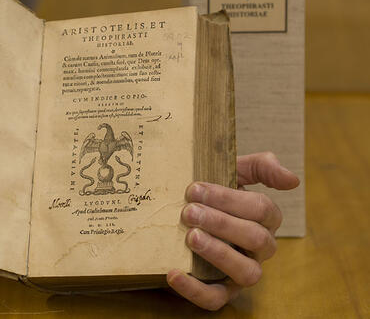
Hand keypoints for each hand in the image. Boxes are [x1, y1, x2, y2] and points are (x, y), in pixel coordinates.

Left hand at [167, 152, 298, 309]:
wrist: (180, 213)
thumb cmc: (211, 192)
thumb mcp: (233, 171)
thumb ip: (261, 167)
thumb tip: (293, 180)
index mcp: (265, 219)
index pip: (260, 209)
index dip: (228, 199)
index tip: (195, 189)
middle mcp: (260, 248)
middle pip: (255, 238)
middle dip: (221, 223)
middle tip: (189, 212)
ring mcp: (242, 272)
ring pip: (247, 272)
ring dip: (219, 253)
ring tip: (191, 237)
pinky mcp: (221, 291)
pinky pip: (215, 299)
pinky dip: (195, 290)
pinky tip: (173, 273)